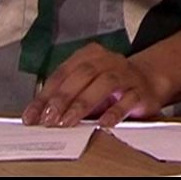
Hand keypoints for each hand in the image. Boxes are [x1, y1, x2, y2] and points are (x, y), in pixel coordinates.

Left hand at [23, 46, 171, 127]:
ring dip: (83, 103)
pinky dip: (114, 112)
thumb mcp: (85, 85)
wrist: (148, 80)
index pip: (63, 72)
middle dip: (63, 98)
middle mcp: (108, 60)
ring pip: (104, 83)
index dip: (46, 94)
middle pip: (83, 74)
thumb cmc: (110, 85)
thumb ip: (66, 95)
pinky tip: (103, 124)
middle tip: (49, 118)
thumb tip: (39, 115)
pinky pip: (128, 100)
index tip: (32, 115)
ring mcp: (126, 74)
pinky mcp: (140, 91)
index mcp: (90, 55)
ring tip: (68, 121)